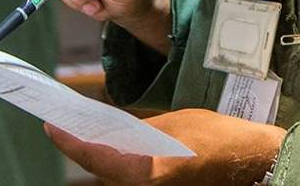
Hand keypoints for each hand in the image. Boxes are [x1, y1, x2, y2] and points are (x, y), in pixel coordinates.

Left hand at [45, 109, 283, 184]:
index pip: (93, 156)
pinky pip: (128, 176)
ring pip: (113, 174)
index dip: (67, 140)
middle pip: (100, 168)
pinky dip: (116, 161)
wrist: (249, 161)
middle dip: (81, 146)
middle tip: (62, 122)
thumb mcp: (172, 123)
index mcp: (143, 171)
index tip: (50, 124)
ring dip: (98, 155)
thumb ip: (135, 129)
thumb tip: (104, 124)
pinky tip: (112, 144)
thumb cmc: (214, 136)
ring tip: (82, 129)